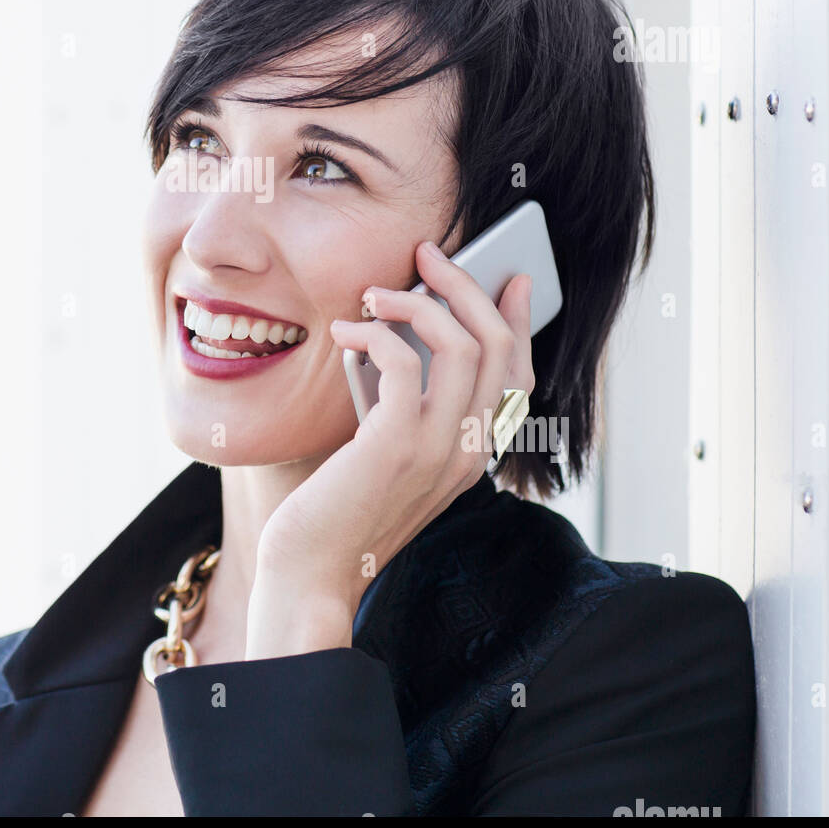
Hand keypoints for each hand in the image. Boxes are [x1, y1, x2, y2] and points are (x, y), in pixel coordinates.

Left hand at [245, 240, 535, 659]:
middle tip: (430, 253)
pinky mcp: (396, 446)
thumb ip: (408, 407)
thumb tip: (402, 337)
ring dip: (420, 302)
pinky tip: (348, 332)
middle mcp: (469, 451)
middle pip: (499, 346)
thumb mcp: (387, 453)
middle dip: (468, 286)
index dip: (518, 321)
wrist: (310, 574)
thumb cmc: (338, 510)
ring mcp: (438, 450)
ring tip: (378, 293)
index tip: (509, 277)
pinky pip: (404, 361)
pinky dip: (376, 333)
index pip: (518, 377)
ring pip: (464, 344)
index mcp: (472, 454)